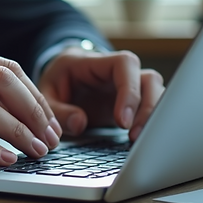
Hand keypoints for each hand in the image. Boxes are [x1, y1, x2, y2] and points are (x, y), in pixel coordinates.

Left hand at [38, 48, 163, 140]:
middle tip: (133, 134)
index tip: (122, 120)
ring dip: (152, 116)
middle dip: (147, 107)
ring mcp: (129, 87)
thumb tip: (79, 124)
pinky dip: (150, 122)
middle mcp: (118, 73)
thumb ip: (58, 110)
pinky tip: (139, 139)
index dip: (129, 90)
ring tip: (136, 139)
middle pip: (149, 79)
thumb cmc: (57, 82)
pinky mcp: (133, 103)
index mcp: (95, 62)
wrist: (63, 79)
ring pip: (156, 93)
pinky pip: (152, 108)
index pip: (125, 64)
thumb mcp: (46, 95)